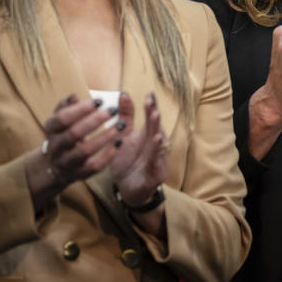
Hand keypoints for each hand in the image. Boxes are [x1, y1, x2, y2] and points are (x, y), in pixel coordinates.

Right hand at [25, 94, 119, 210]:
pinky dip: (107, 156)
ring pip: (83, 151)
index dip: (80, 109)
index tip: (99, 100)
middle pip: (73, 133)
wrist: (56, 166)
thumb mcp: (64, 120)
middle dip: (94, 121)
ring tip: (120, 125)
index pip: (63, 118)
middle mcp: (56, 146)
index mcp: (52, 130)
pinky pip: (93, 167)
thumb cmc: (65, 134)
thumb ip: (69, 107)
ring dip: (103, 137)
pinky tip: (119, 144)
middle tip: (112, 110)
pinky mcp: (79, 174)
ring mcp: (67, 162)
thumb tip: (74, 97)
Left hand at [110, 92, 167, 208]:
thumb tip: (124, 94)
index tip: (149, 95)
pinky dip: (156, 155)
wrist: (128, 188)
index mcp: (148, 134)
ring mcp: (158, 159)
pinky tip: (155, 145)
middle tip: (152, 108)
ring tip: (155, 127)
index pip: (151, 118)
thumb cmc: (128, 160)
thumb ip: (125, 117)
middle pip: (156, 129)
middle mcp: (156, 144)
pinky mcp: (156, 174)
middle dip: (155, 119)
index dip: (151, 107)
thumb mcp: (123, 137)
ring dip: (157, 135)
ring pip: (159, 146)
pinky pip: (156, 163)